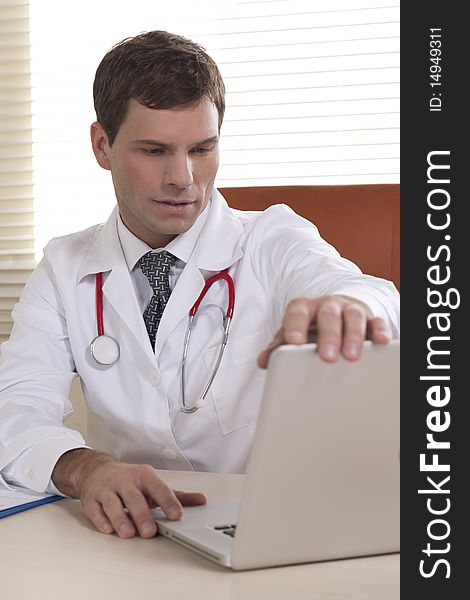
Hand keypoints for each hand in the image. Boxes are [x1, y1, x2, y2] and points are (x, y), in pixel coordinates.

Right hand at [52, 449, 205, 537]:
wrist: (96, 469)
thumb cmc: (129, 480)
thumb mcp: (152, 483)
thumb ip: (175, 494)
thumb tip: (201, 500)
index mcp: (143, 475)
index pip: (158, 487)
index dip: (168, 501)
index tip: (176, 515)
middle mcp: (124, 480)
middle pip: (134, 498)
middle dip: (142, 515)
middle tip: (150, 531)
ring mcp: (106, 489)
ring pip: (113, 504)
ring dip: (120, 519)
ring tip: (128, 533)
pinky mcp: (91, 499)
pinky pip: (95, 510)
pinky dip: (101, 520)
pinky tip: (108, 529)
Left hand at [257, 295, 390, 367]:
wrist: (336, 313)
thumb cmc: (310, 328)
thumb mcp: (292, 334)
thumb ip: (278, 347)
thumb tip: (263, 361)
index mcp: (305, 308)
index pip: (298, 312)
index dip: (295, 326)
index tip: (294, 342)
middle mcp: (328, 305)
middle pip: (328, 315)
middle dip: (328, 336)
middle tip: (326, 357)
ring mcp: (350, 310)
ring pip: (353, 317)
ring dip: (353, 336)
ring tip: (352, 356)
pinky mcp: (370, 319)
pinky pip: (377, 322)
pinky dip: (379, 331)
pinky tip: (380, 342)